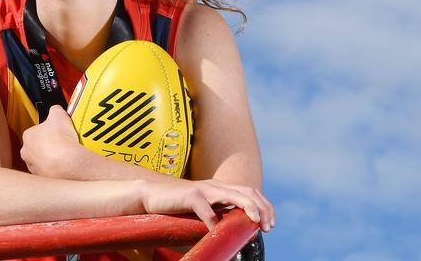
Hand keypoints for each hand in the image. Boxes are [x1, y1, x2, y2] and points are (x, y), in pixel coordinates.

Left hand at [20, 105, 79, 176]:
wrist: (68, 163)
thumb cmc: (60, 140)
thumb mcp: (58, 114)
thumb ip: (54, 109)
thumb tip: (55, 110)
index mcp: (28, 136)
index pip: (36, 130)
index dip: (48, 130)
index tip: (57, 131)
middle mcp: (26, 153)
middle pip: (38, 146)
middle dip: (48, 145)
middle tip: (62, 142)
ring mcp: (33, 167)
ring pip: (43, 160)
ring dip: (52, 158)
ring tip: (65, 154)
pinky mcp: (43, 179)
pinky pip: (50, 171)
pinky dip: (56, 169)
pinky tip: (66, 165)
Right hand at [138, 178, 274, 232]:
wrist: (151, 195)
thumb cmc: (177, 205)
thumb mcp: (202, 210)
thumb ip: (218, 216)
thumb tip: (235, 234)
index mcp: (220, 188)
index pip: (250, 192)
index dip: (265, 206)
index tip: (269, 224)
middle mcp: (215, 186)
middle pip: (248, 192)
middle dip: (263, 209)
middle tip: (267, 227)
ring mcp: (203, 189)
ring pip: (234, 195)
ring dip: (249, 210)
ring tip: (254, 225)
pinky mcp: (191, 196)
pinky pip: (208, 210)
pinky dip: (215, 223)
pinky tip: (217, 232)